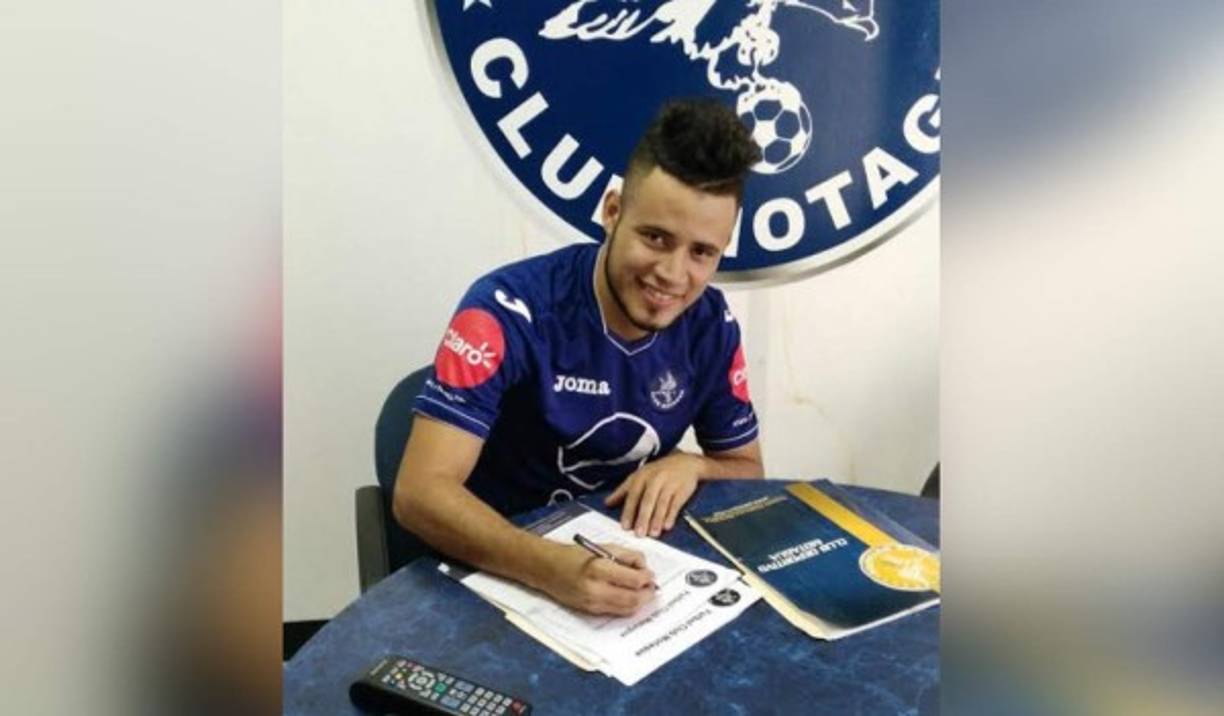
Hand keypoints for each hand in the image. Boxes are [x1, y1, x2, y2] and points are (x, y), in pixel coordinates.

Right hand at [540, 543, 655, 615]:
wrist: (548, 569)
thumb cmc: (575, 555)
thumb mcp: (603, 547)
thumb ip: (627, 556)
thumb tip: (644, 567)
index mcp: (599, 569)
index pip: (634, 581)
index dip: (647, 578)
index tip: (649, 573)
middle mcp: (596, 589)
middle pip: (633, 599)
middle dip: (647, 593)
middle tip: (651, 585)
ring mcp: (592, 603)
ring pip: (627, 609)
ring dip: (640, 602)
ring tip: (642, 591)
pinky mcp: (590, 611)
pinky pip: (616, 612)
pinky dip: (627, 606)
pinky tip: (628, 596)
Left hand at [605, 453, 700, 536]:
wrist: (686, 462)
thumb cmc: (659, 471)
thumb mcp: (640, 476)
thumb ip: (623, 490)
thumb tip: (607, 503)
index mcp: (642, 476)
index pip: (633, 495)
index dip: (629, 511)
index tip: (625, 526)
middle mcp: (655, 479)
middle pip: (648, 500)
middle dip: (643, 518)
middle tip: (639, 534)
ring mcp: (670, 484)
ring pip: (662, 503)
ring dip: (657, 519)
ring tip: (653, 534)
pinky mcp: (682, 489)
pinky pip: (676, 504)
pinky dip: (671, 515)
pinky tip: (667, 526)